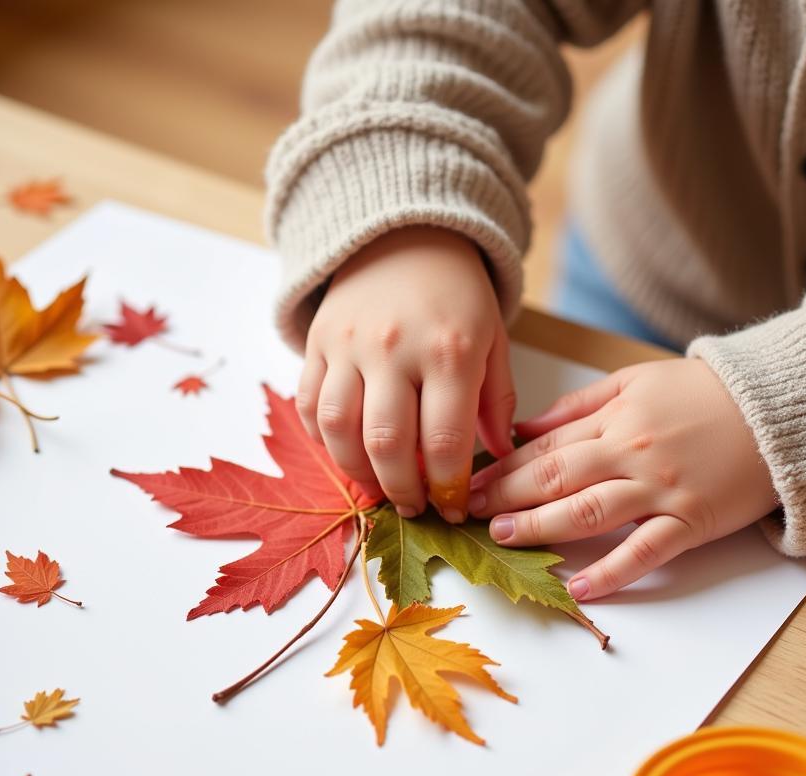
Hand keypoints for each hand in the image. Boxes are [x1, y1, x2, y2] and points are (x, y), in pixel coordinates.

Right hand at [297, 226, 514, 521]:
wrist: (404, 236)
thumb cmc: (457, 296)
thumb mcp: (493, 340)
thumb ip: (496, 401)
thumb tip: (497, 458)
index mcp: (449, 351)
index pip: (445, 442)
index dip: (448, 488)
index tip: (453, 508)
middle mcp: (394, 349)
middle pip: (387, 445)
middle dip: (402, 492)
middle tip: (415, 508)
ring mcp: (348, 346)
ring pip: (338, 431)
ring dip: (357, 474)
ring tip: (379, 489)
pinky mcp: (317, 343)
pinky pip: (308, 406)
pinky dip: (323, 441)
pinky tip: (347, 454)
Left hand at [468, 359, 777, 599]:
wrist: (780, 409)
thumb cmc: (704, 395)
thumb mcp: (635, 381)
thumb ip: (578, 406)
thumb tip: (524, 429)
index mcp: (614, 418)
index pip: (544, 448)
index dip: (501, 467)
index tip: (469, 481)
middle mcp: (630, 454)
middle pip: (556, 478)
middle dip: (506, 496)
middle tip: (467, 513)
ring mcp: (660, 491)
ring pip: (589, 512)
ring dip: (542, 527)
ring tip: (505, 539)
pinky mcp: (691, 522)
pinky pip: (645, 552)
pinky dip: (612, 572)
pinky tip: (579, 588)